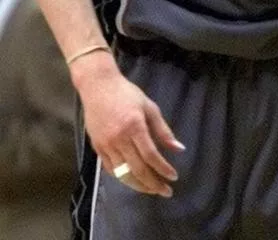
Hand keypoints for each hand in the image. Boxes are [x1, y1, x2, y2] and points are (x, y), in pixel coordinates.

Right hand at [73, 55, 183, 196]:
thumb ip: (163, 130)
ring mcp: (106, 145)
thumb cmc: (127, 94)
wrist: (98, 87)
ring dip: (139, 185)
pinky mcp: (97, 148)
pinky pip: (111, 169)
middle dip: (153, 183)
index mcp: (134, 127)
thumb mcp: (150, 107)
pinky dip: (123, 178)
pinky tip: (133, 180)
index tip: (173, 177)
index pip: (151, 155)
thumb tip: (178, 149)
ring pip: (123, 173)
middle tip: (166, 191)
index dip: (163, 169)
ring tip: (152, 190)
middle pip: (137, 169)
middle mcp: (119, 139)